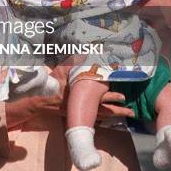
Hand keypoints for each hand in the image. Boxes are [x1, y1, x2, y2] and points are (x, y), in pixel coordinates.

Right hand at [6, 65, 134, 128]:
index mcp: (82, 93)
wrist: (40, 98)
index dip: (111, 94)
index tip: (123, 95)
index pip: (100, 94)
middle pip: (104, 108)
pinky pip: (93, 118)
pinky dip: (103, 117)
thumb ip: (73, 62)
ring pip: (101, 114)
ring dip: (114, 114)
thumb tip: (83, 52)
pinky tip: (109, 118)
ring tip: (127, 114)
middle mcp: (84, 104)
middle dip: (117, 108)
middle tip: (130, 108)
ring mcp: (81, 111)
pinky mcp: (77, 114)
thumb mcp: (61, 69)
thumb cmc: (52, 83)